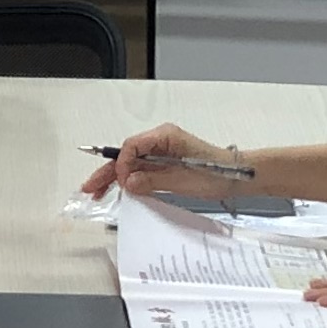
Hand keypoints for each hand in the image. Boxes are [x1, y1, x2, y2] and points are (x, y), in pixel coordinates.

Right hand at [79, 124, 245, 200]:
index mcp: (165, 136)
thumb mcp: (182, 179)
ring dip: (115, 176)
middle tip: (90, 187)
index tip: (120, 181)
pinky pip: (141, 169)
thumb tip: (128, 181)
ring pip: (131, 162)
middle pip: (127, 154)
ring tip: (97, 191)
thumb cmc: (216, 173)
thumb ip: (152, 179)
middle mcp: (161, 140)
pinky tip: (118, 190)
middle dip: (108, 170)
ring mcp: (162, 151)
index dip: (122, 164)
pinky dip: (129, 179)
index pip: (132, 146)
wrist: (236, 176)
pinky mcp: (164, 162)